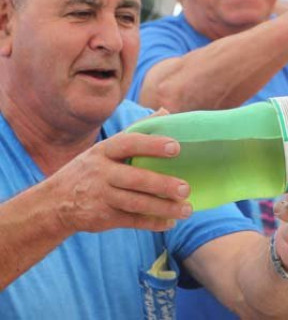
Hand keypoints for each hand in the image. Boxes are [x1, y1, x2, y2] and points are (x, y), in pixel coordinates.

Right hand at [48, 130, 190, 233]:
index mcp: (104, 151)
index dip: (152, 145)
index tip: (176, 148)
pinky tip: (170, 222)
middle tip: (186, 189)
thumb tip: (166, 112)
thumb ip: (137, 131)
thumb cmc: (92, 169)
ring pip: (136, 203)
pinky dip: (152, 223)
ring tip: (186, 209)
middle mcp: (101, 172)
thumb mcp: (106, 148)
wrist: (55, 202)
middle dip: (162, 184)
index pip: (129, 143)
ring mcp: (100, 196)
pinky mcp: (102, 217)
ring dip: (163, 208)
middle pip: (135, 179)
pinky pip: (131, 221)